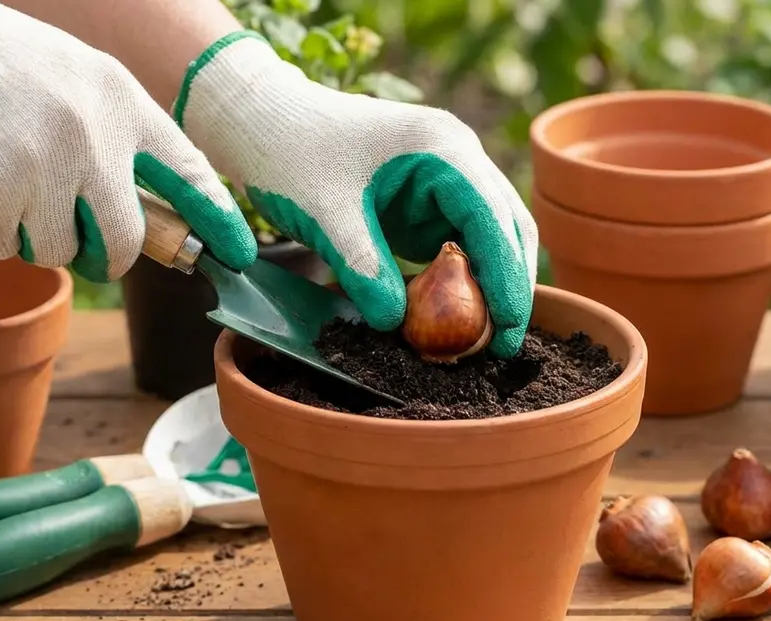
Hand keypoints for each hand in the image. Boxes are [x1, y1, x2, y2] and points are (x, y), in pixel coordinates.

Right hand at [0, 0, 255, 281]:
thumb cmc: (3, 66)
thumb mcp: (82, 82)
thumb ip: (120, 139)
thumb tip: (156, 216)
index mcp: (121, 102)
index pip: (188, 171)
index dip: (217, 219)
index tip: (240, 253)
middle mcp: (90, 135)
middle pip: (124, 241)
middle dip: (110, 257)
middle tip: (91, 250)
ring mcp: (39, 165)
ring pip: (58, 252)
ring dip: (36, 237)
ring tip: (11, 185)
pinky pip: (5, 248)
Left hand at [174, 32, 537, 357]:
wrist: (262, 121)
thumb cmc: (290, 152)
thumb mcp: (325, 214)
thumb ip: (362, 267)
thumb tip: (395, 325)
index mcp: (443, 149)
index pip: (494, 218)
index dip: (507, 277)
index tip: (507, 330)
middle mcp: (457, 159)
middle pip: (507, 228)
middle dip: (508, 287)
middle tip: (499, 348)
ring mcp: (446, 180)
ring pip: (490, 239)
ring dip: (488, 287)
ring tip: (477, 343)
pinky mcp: (428, 202)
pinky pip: (459, 246)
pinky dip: (459, 283)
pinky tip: (449, 321)